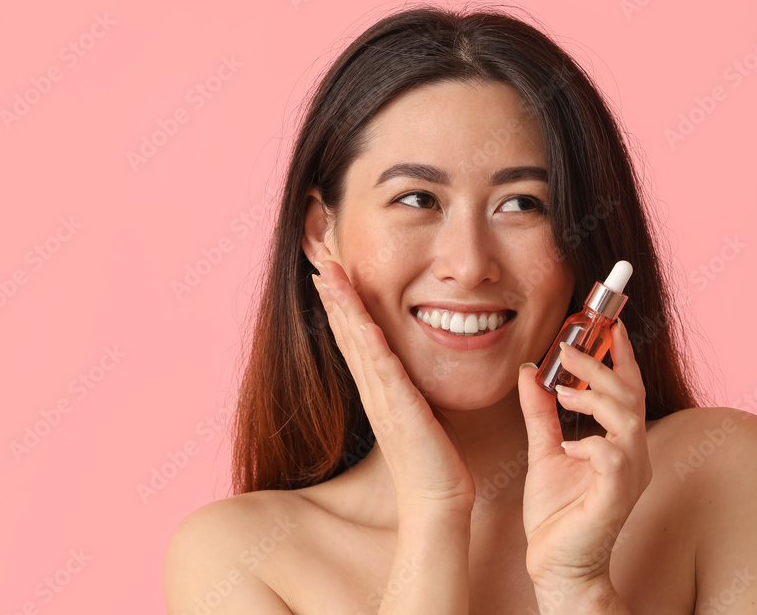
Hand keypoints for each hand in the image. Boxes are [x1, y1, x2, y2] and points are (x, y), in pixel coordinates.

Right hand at [312, 258, 475, 515]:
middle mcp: (374, 389)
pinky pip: (383, 369)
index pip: (354, 335)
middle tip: (320, 256)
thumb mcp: (420, 411)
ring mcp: (383, 398)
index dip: (341, 302)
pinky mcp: (400, 410)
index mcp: (378, 387)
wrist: (435, 500)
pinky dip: (369, 343)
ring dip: (343, 306)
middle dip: (334, 292)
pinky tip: (360, 320)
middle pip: (347, 331)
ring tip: (329, 273)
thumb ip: (412, 387)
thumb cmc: (433, 459)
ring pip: (357, 342)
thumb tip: (412, 369)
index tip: (330, 271)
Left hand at [517, 319, 651, 587]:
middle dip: (600, 364)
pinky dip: (591, 444)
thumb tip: (530, 370)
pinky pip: (613, 458)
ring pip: (627, 419)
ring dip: (594, 396)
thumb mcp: (543, 449)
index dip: (619, 353)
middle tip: (567, 348)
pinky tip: (569, 447)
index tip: (606, 320)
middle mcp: (632, 455)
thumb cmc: (558, 513)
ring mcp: (628, 477)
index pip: (627, 387)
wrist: (555, 564)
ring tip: (562, 392)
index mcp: (620, 441)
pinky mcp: (615, 498)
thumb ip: (540, 412)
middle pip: (630, 394)